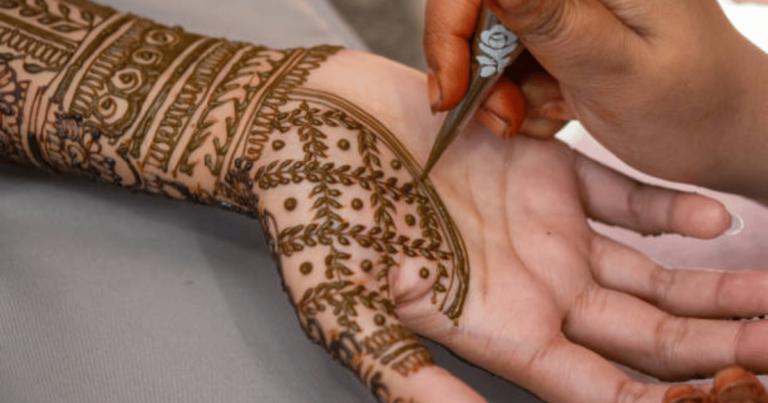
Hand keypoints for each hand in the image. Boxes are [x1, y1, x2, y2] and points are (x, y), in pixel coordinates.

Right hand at [256, 50, 767, 402]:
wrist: (312, 126)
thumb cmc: (317, 217)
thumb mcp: (348, 309)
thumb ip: (409, 373)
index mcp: (498, 330)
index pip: (598, 390)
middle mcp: (534, 289)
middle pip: (644, 339)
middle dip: (716, 353)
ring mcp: (546, 232)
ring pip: (650, 273)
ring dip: (712, 290)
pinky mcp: (548, 174)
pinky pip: (623, 198)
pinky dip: (667, 210)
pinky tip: (710, 219)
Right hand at [424, 0, 767, 198]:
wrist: (721, 131)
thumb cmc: (693, 106)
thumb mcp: (618, 70)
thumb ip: (553, 20)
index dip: (454, 23)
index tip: (451, 88)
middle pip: (477, 4)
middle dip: (473, 65)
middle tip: (504, 118)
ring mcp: (568, 1)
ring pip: (485, 32)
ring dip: (494, 86)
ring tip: (535, 118)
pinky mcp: (560, 25)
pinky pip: (506, 53)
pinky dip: (513, 91)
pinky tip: (550, 109)